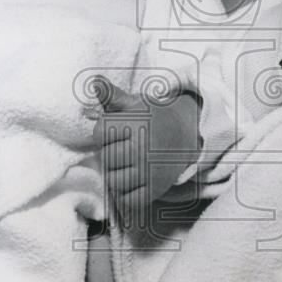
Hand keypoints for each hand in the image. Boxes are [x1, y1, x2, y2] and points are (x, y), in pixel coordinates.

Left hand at [94, 85, 199, 224]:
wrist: (186, 134)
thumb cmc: (154, 118)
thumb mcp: (136, 104)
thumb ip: (112, 95)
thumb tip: (95, 82)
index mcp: (137, 125)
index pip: (99, 134)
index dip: (103, 132)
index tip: (115, 130)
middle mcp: (143, 149)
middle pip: (105, 158)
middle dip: (109, 152)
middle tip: (122, 146)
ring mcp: (150, 172)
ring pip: (113, 181)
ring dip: (114, 173)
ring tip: (125, 162)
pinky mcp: (155, 189)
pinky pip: (127, 199)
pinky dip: (124, 193)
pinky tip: (130, 179)